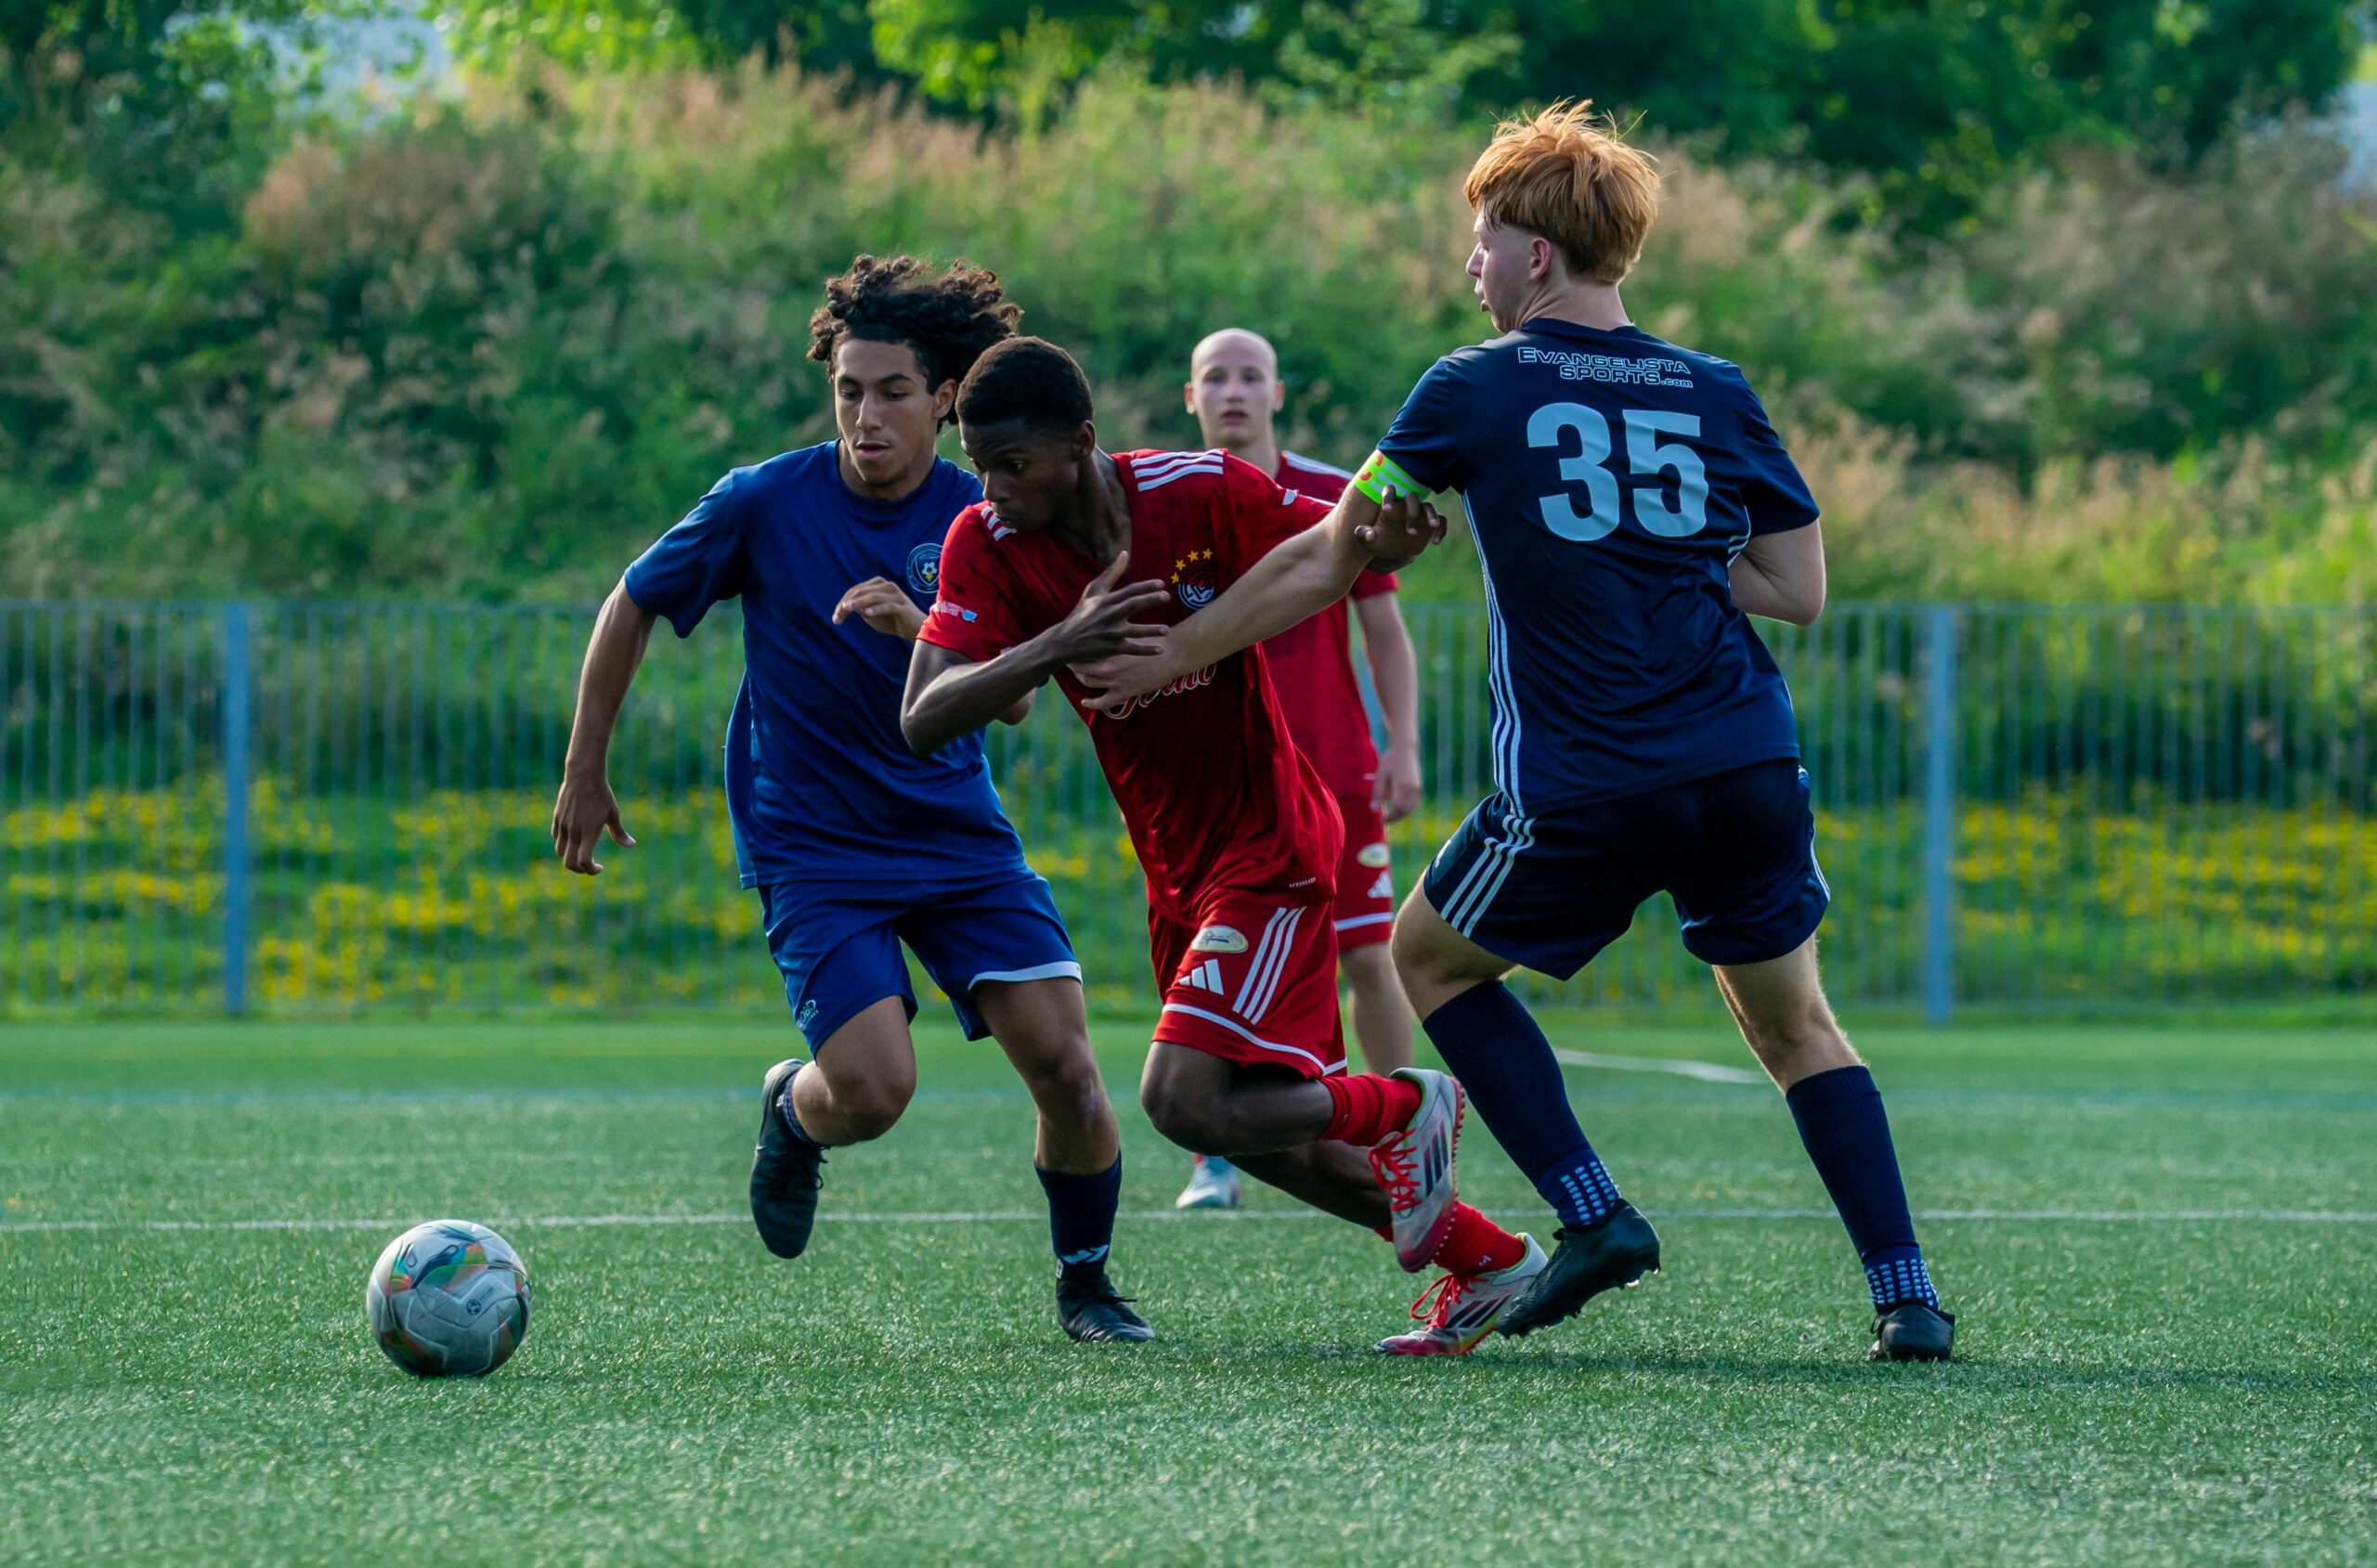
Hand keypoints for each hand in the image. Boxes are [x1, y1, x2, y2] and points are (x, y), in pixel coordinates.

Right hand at [552, 768, 634, 874]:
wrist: (583, 775)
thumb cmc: (601, 794)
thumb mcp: (613, 814)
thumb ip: (619, 833)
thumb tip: (631, 845)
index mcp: (588, 833)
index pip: (584, 861)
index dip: (591, 870)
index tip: (600, 868)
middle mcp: (573, 832)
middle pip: (568, 862)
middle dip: (578, 869)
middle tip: (589, 866)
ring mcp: (563, 825)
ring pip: (560, 851)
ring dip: (570, 856)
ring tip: (581, 853)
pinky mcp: (557, 818)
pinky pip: (557, 837)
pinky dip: (564, 844)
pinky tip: (575, 839)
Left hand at [833, 577, 924, 640]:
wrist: (915, 629)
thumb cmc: (892, 621)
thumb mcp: (872, 614)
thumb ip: (860, 607)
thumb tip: (846, 605)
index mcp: (879, 585)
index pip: (856, 590)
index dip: (843, 602)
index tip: (835, 617)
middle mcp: (887, 586)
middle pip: (862, 592)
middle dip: (847, 604)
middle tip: (836, 618)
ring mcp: (896, 595)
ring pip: (873, 596)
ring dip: (858, 603)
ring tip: (846, 610)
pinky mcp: (902, 606)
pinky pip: (887, 605)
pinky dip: (876, 609)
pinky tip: (866, 613)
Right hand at [1051, 550, 1171, 663]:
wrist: (1064, 641)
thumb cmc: (1082, 613)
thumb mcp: (1093, 591)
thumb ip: (1111, 573)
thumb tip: (1125, 553)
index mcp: (1106, 600)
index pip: (1128, 591)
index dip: (1145, 586)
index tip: (1162, 583)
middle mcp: (1108, 615)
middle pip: (1131, 605)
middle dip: (1149, 600)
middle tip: (1167, 596)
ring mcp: (1110, 633)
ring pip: (1133, 631)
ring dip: (1150, 630)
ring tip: (1166, 630)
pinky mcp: (1110, 648)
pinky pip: (1131, 649)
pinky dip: (1145, 650)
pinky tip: (1160, 650)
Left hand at [1070, 631, 1181, 710]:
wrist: (1171, 655)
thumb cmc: (1153, 639)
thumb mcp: (1130, 632)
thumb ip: (1114, 633)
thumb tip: (1103, 627)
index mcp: (1108, 649)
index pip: (1082, 650)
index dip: (1075, 650)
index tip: (1071, 647)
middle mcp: (1107, 666)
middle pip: (1080, 667)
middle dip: (1073, 664)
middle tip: (1069, 660)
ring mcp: (1114, 681)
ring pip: (1087, 682)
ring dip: (1080, 679)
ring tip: (1077, 675)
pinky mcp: (1123, 693)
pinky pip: (1101, 703)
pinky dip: (1091, 703)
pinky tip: (1085, 702)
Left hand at [1354, 488, 1447, 570]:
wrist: (1393, 552)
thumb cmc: (1379, 543)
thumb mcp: (1368, 542)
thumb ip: (1364, 536)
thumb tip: (1369, 534)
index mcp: (1390, 505)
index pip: (1390, 491)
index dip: (1389, 497)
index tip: (1386, 510)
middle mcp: (1406, 506)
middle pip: (1412, 498)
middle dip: (1412, 512)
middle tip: (1410, 532)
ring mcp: (1420, 514)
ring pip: (1429, 507)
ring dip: (1431, 516)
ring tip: (1432, 526)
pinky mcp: (1430, 524)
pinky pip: (1441, 521)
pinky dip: (1441, 530)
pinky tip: (1435, 542)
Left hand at [1373, 744, 1422, 823]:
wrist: (1405, 748)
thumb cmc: (1390, 760)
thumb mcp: (1380, 775)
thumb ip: (1377, 793)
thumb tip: (1374, 809)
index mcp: (1402, 785)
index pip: (1397, 808)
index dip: (1390, 817)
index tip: (1381, 820)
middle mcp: (1412, 788)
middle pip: (1405, 810)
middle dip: (1395, 818)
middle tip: (1385, 820)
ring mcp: (1417, 788)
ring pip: (1411, 808)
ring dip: (1402, 814)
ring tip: (1391, 815)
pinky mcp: (1419, 786)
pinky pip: (1414, 803)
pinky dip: (1407, 809)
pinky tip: (1398, 808)